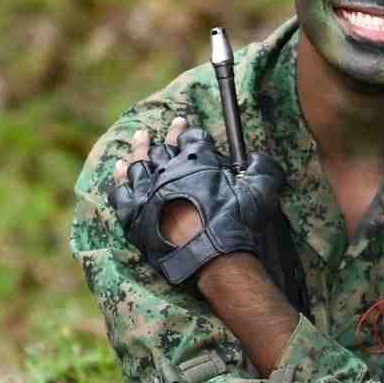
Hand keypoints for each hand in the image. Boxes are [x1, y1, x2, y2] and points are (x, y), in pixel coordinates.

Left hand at [112, 116, 303, 306]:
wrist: (213, 256)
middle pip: (164, 147)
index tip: (191, 129)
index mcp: (196, 161)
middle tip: (171, 125)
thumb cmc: (237, 223)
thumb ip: (263, 169)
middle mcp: (168, 171)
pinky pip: (122, 192)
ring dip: (140, 148)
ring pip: (139, 163)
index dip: (192, 132)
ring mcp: (149, 192)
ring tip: (140, 136)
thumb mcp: (261, 191)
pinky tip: (120, 169)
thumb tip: (260, 158)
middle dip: (169, 135)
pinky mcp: (136, 215)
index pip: (191, 139)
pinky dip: (120, 178)